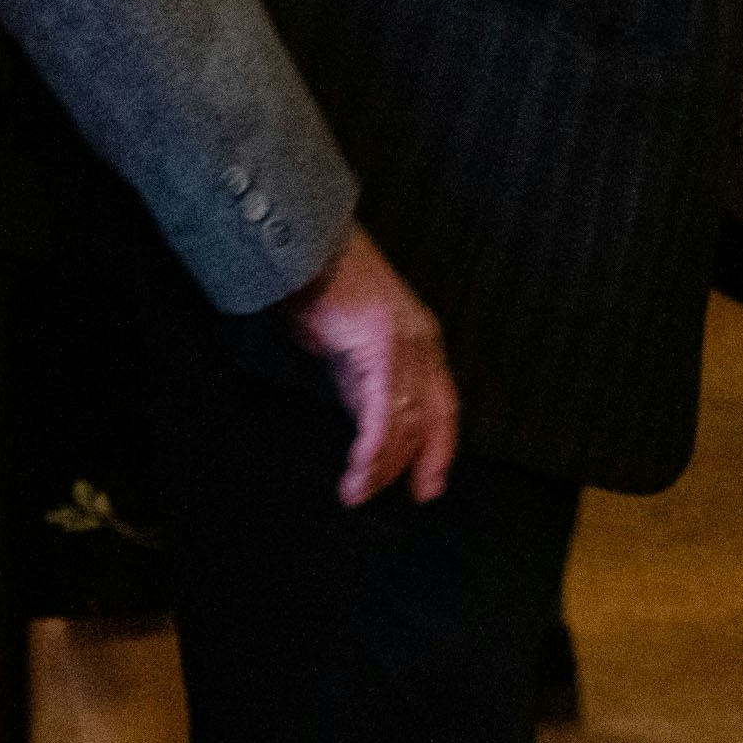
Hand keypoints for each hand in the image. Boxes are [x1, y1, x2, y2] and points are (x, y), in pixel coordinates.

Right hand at [287, 224, 457, 505]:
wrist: (300, 246)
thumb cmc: (319, 287)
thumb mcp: (350, 344)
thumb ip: (364, 381)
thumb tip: (367, 420)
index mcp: (421, 341)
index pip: (442, 406)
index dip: (439, 448)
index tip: (428, 484)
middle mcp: (423, 342)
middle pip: (430, 419)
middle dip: (416, 464)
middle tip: (401, 496)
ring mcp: (406, 343)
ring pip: (407, 422)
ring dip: (383, 464)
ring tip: (359, 490)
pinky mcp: (383, 346)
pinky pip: (383, 413)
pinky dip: (371, 447)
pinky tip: (357, 467)